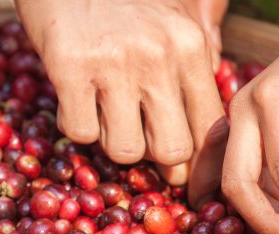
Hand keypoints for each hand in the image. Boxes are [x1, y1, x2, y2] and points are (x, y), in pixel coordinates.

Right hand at [16, 0, 227, 205]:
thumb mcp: (172, 16)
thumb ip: (197, 62)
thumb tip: (210, 124)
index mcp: (191, 46)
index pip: (210, 128)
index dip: (197, 160)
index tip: (182, 172)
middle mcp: (158, 56)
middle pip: (171, 150)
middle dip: (154, 158)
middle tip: (139, 140)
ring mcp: (113, 62)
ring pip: (125, 150)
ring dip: (112, 141)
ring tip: (104, 113)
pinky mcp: (68, 66)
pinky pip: (80, 132)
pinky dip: (77, 125)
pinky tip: (76, 100)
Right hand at [222, 1, 278, 233]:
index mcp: (270, 102)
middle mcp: (239, 110)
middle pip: (237, 181)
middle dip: (266, 220)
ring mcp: (230, 117)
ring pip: (227, 178)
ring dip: (253, 211)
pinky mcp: (231, 125)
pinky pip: (226, 167)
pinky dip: (241, 194)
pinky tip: (254, 215)